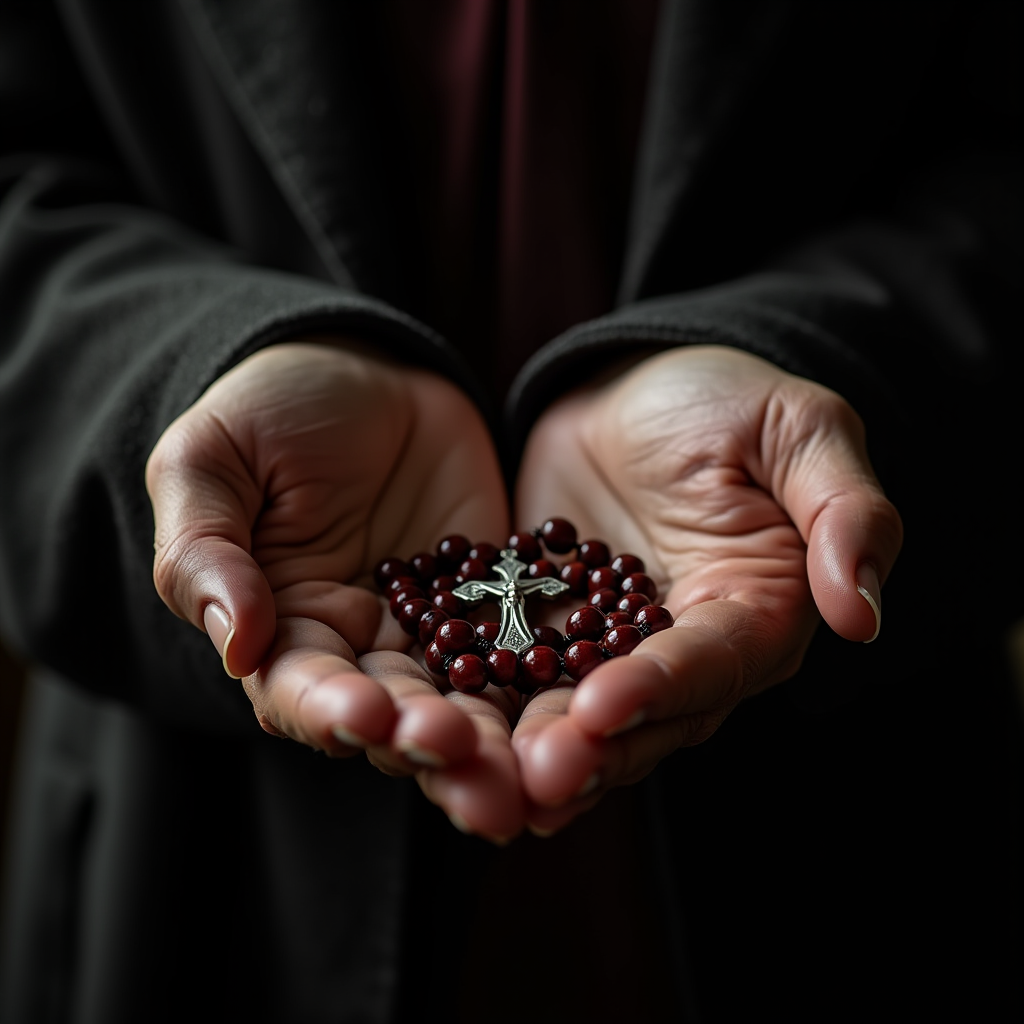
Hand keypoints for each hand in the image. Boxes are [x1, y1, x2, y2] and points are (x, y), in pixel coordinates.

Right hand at [147, 342, 521, 824]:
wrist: (365, 373)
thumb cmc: (269, 410)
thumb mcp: (209, 462)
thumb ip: (206, 551)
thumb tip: (237, 644)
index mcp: (284, 628)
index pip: (300, 692)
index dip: (331, 711)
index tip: (369, 716)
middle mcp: (360, 645)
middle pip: (393, 716)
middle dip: (430, 748)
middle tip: (475, 774)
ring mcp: (434, 628)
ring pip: (466, 700)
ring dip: (499, 742)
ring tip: (536, 771)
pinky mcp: (497, 603)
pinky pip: (526, 645)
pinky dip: (551, 677)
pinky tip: (586, 704)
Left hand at [512, 345, 902, 831]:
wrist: (629, 393)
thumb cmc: (723, 400)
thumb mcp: (799, 430)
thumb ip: (845, 513)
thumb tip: (862, 616)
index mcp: (757, 611)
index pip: (714, 663)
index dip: (663, 686)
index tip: (602, 704)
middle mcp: (687, 650)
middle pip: (647, 715)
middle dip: (592, 747)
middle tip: (535, 776)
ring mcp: (613, 650)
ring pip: (580, 716)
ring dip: (536, 751)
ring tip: (488, 779)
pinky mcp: (550, 636)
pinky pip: (520, 678)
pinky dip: (492, 711)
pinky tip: (451, 738)